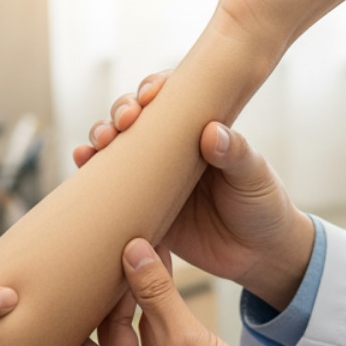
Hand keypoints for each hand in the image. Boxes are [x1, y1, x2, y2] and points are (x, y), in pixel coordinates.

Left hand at [46, 240, 293, 345]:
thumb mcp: (184, 339)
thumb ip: (156, 293)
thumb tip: (132, 250)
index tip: (34, 310)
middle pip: (86, 345)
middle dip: (87, 307)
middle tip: (88, 266)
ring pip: (120, 337)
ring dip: (124, 303)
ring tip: (129, 258)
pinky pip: (149, 340)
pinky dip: (151, 313)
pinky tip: (160, 276)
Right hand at [75, 82, 312, 307]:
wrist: (258, 256)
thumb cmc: (262, 205)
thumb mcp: (254, 175)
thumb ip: (235, 153)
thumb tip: (212, 131)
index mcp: (198, 130)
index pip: (170, 98)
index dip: (154, 89)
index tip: (150, 95)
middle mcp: (171, 149)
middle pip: (135, 118)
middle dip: (120, 112)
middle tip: (124, 122)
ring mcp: (153, 178)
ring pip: (117, 148)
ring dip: (100, 137)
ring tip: (97, 144)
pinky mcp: (143, 209)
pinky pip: (111, 189)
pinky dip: (92, 173)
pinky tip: (82, 164)